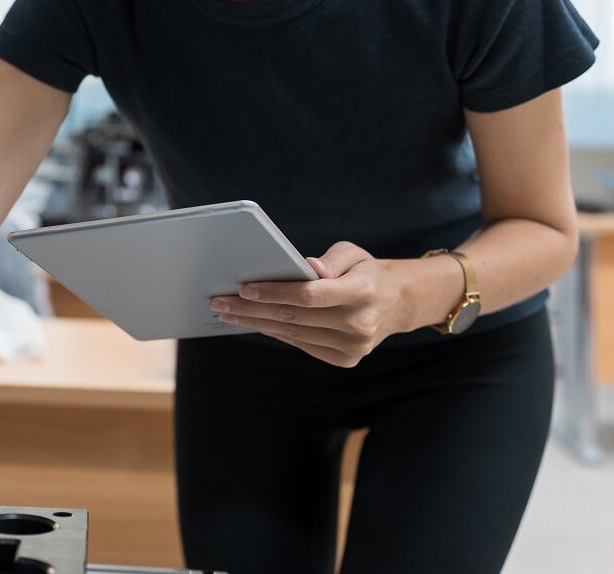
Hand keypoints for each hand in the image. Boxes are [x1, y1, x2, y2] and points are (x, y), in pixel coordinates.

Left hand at [208, 241, 410, 367]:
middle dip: (252, 309)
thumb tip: (308, 267)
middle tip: (219, 302)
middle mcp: (360, 323)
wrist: (394, 304)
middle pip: (295, 317)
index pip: (311, 294)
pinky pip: (301, 345)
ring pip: (294, 334)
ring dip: (256, 323)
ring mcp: (353, 346)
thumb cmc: (364, 271)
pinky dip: (275, 333)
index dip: (275, 292)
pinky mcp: (345, 359)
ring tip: (227, 313)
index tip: (245, 288)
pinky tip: (253, 323)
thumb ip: (332, 258)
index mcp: (363, 291)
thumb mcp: (354, 253)